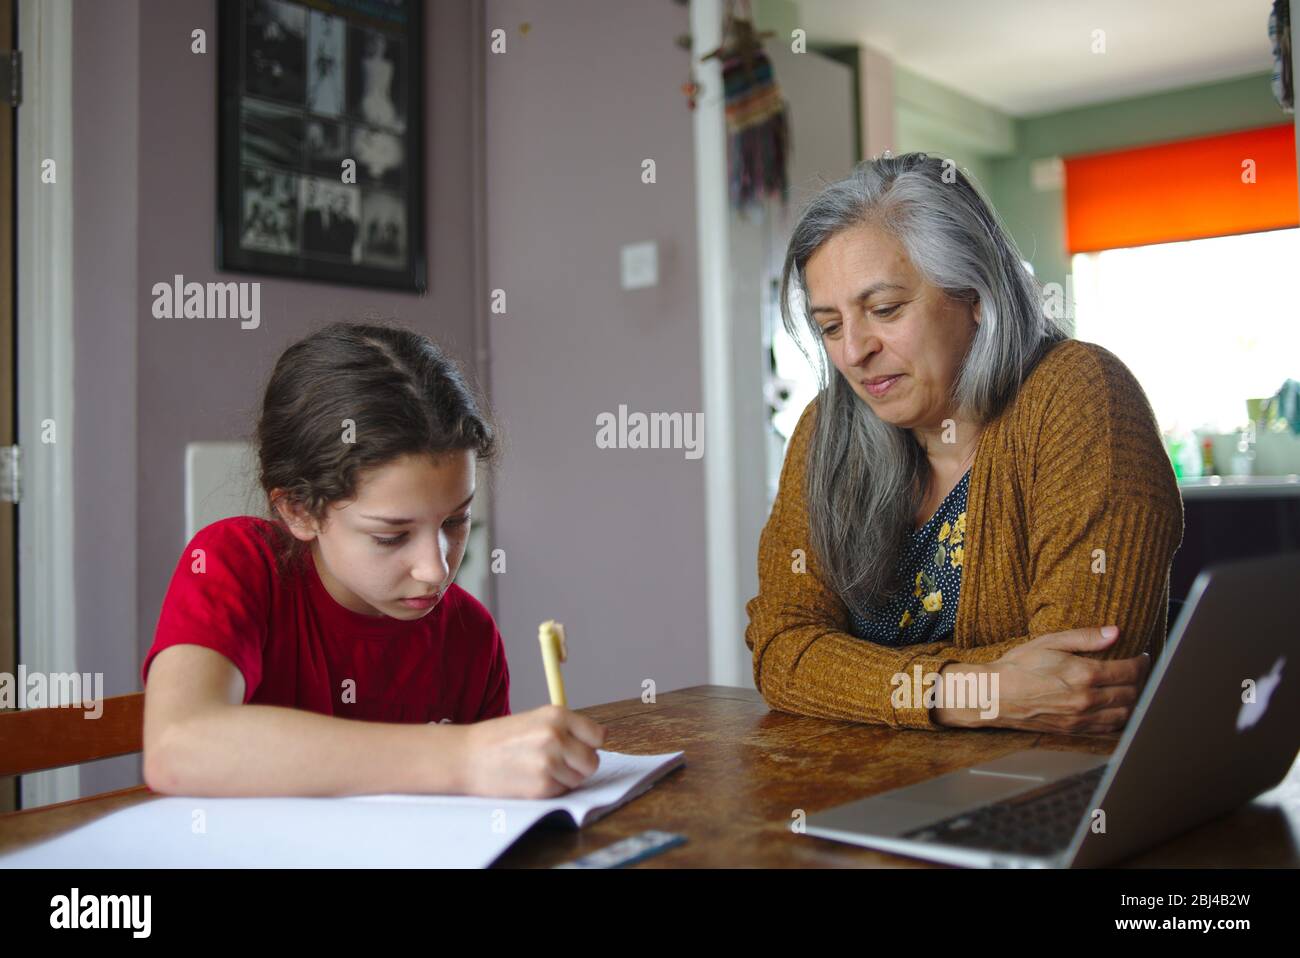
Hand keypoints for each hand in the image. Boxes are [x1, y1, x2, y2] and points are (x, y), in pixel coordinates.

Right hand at [456, 705, 606, 798]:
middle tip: (557, 761)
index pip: (598, 735)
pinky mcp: (542, 786)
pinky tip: (530, 778)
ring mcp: (549, 762)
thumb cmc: (500, 738)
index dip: (590, 744)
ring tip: (538, 767)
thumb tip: (601, 739)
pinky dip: (551, 789)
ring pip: (579, 778)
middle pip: (592, 761)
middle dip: (579, 765)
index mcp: (557, 715)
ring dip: (565, 778)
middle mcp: (556, 736)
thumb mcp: (535, 719)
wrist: (465, 757)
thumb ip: (566, 727)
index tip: (579, 747)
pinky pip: (562, 791)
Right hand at [934, 626, 1150, 733]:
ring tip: (1132, 688)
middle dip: (1142, 680)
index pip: (1129, 671)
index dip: (1142, 663)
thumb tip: (1114, 632)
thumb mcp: (1049, 642)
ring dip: (1135, 700)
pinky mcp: (1074, 729)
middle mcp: (1086, 699)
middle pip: (1132, 693)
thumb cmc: (1018, 666)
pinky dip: (1121, 718)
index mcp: (1083, 674)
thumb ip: (1084, 637)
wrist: (994, 694)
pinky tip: (1118, 707)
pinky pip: (1109, 728)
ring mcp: (1081, 718)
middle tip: (1139, 670)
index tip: (1141, 656)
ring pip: (1125, 713)